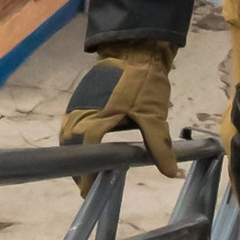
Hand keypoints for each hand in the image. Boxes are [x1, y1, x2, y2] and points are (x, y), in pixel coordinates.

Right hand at [61, 46, 178, 178]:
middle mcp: (82, 112)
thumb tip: (171, 173)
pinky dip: (74, 139)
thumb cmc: (144, 82)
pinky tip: (85, 146)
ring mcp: (79, 104)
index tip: (87, 191)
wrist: (134, 49)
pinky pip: (71, 123)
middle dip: (76, 166)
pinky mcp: (80, 99)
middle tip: (86, 185)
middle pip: (71, 145)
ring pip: (68, 133)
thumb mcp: (154, 115)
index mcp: (98, 118)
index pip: (85, 152)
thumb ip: (159, 145)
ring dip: (73, 152)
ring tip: (84, 169)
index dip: (84, 173)